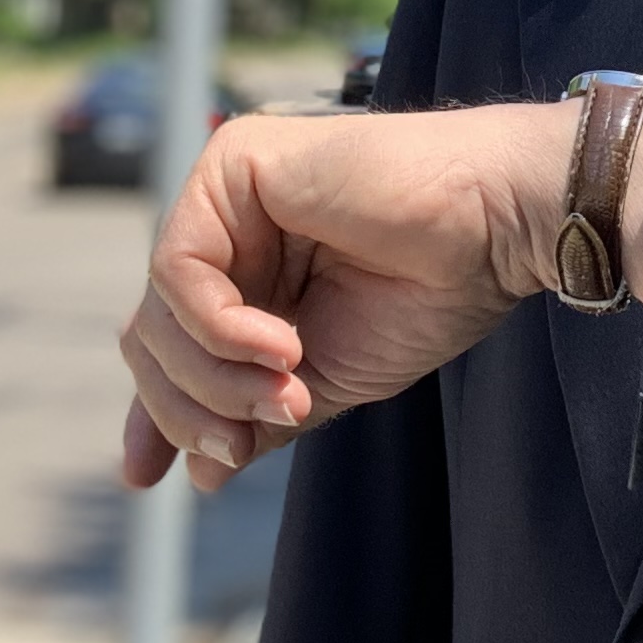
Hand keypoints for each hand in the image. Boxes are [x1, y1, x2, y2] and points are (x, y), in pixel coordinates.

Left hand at [116, 99, 642, 492]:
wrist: (494, 231)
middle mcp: (230, 227)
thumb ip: (256, 412)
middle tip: (241, 447)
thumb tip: (201, 473)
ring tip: (288, 394)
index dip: (157, 410)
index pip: (173, 343)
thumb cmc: (431, 294)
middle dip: (188, 406)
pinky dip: (221, 329)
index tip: (148, 477)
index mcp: (253, 271)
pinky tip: (282, 348)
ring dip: (215, 377)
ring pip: (158, 311)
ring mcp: (226, 194)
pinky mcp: (232, 165)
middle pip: (155, 334)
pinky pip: (179, 270)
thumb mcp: (325, 377)